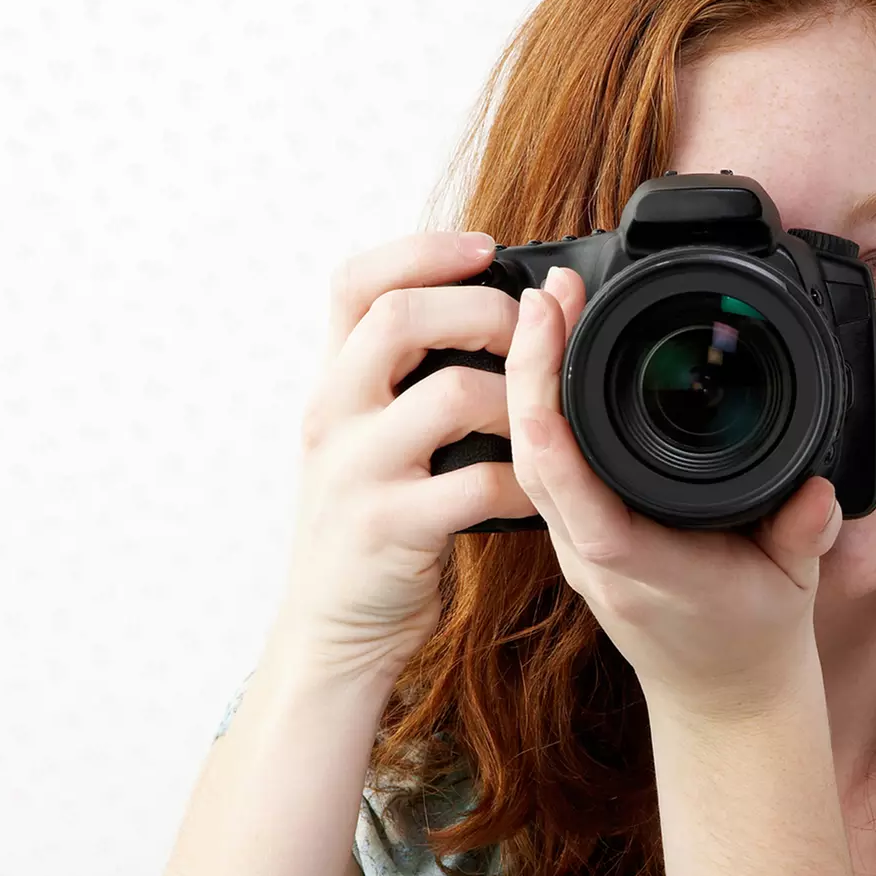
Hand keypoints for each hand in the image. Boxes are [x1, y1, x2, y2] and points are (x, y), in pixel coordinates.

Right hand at [269, 230, 539, 684]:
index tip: (485, 247)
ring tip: (542, 422)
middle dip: (483, 311)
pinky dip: (526, 482)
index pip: (355, 281)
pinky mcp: (388, 526)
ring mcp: (356, 470)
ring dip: (519, 400)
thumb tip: (495, 316)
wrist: (333, 628)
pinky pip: (478, 483)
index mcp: (334, 383)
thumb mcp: (371, 438)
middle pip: (400, 316)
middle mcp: (333, 415)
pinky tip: (542, 493)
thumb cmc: (373, 524)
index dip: (420, 249)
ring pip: (450, 394)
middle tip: (531, 333)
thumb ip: (407, 381)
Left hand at [507, 265, 841, 719]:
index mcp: (640, 567)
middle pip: (534, 456)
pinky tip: (552, 356)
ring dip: (529, 378)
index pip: (575, 490)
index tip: (555, 334)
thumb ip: (804, 533)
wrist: (722, 694)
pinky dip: (540, 405)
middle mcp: (594, 555)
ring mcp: (577, 546)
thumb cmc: (754, 636)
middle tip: (550, 291)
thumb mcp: (794, 585)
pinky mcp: (576, 534)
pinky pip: (543, 465)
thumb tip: (817, 487)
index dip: (550, 415)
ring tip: (549, 305)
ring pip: (528, 457)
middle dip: (531, 367)